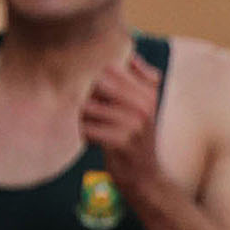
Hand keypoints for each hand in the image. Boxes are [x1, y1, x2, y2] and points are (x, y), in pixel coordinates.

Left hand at [80, 53, 171, 213]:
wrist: (145, 177)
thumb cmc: (137, 139)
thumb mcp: (145, 106)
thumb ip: (141, 78)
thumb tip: (131, 52)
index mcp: (148, 92)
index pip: (110, 67)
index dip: (94, 76)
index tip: (92, 89)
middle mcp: (143, 104)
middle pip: (97, 83)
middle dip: (85, 95)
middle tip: (87, 109)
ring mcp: (133, 124)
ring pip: (88, 106)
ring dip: (81, 117)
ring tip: (90, 126)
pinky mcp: (121, 142)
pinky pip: (87, 128)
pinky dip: (83, 134)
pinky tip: (91, 140)